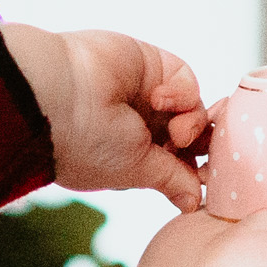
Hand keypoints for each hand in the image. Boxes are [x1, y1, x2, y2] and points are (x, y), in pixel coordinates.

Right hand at [1, 24, 207, 211]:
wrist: (56, 97)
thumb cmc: (87, 144)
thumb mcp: (136, 170)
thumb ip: (171, 178)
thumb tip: (194, 202)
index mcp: (132, 155)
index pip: (179, 162)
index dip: (197, 168)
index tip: (210, 178)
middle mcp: (140, 124)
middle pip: (193, 133)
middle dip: (203, 144)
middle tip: (200, 153)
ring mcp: (147, 93)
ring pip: (194, 108)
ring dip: (193, 122)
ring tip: (176, 132)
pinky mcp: (152, 64)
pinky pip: (186, 80)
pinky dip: (182, 93)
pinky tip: (158, 99)